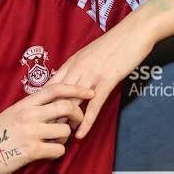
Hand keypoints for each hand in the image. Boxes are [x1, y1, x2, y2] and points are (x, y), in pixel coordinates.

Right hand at [0, 83, 92, 173]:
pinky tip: (46, 153)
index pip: (55, 89)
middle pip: (66, 107)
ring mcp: (30, 133)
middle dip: (77, 115)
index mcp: (24, 104)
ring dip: (64, 138)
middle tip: (76, 121)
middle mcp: (28, 115)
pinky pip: (58, 150)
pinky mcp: (31, 151)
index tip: (89, 92)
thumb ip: (31, 109)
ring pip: (65, 130)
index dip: (75, 89)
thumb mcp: (11, 115)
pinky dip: (57, 153)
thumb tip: (55, 107)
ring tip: (53, 142)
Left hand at [47, 21, 154, 139]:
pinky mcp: (106, 81)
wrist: (134, 32)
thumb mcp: (91, 54)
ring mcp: (90, 75)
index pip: (50, 88)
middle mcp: (76, 69)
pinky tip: (80, 135)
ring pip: (71, 103)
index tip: (39, 121)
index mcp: (71, 63)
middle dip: (49, 119)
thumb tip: (74, 82)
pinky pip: (92, 106)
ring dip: (64, 124)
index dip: (43, 106)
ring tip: (59, 142)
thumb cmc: (115, 43)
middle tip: (44, 137)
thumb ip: (81, 68)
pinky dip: (85, 122)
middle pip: (56, 98)